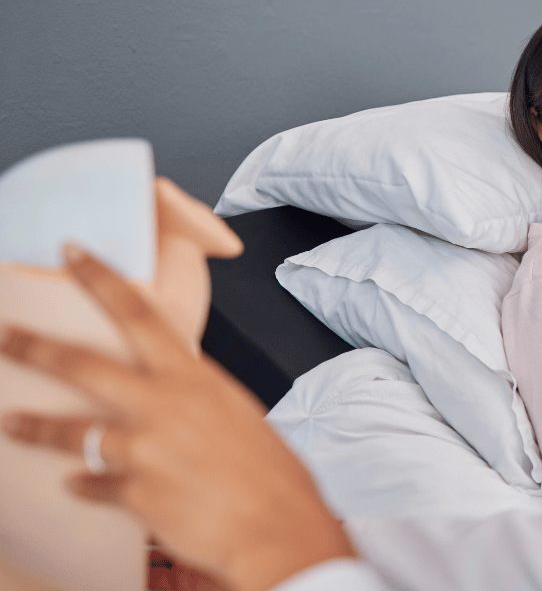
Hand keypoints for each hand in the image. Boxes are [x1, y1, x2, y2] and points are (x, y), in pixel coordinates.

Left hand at [1, 244, 354, 590]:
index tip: (70, 253)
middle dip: (34, 347)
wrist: (277, 526)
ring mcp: (143, 450)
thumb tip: (170, 393)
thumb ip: (194, 396)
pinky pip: (92, 485)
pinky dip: (83, 484)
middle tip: (4, 336)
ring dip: (34, 426)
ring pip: (70, 432)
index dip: (100, 279)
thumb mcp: (235, 412)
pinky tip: (74, 485)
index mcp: (193, 378)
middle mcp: (162, 406)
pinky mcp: (134, 494)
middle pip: (82, 366)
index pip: (138, 313)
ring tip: (9, 421)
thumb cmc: (269, 472)